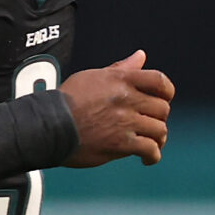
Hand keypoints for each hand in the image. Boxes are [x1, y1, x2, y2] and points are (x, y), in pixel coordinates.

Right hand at [60, 50, 172, 166]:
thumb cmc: (68, 100)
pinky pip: (151, 150)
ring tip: (150, 142)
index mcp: (120, 80)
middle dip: (158, 118)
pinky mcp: (121, 143)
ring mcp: (124, 122)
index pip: (159, 80)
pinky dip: (153, 156)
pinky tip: (147, 158)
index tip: (163, 99)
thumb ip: (121, 69)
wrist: (47, 125)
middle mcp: (126, 99)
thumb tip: (141, 56)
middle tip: (148, 124)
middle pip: (162, 108)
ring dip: (158, 138)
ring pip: (160, 130)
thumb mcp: (94, 77)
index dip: (167, 91)